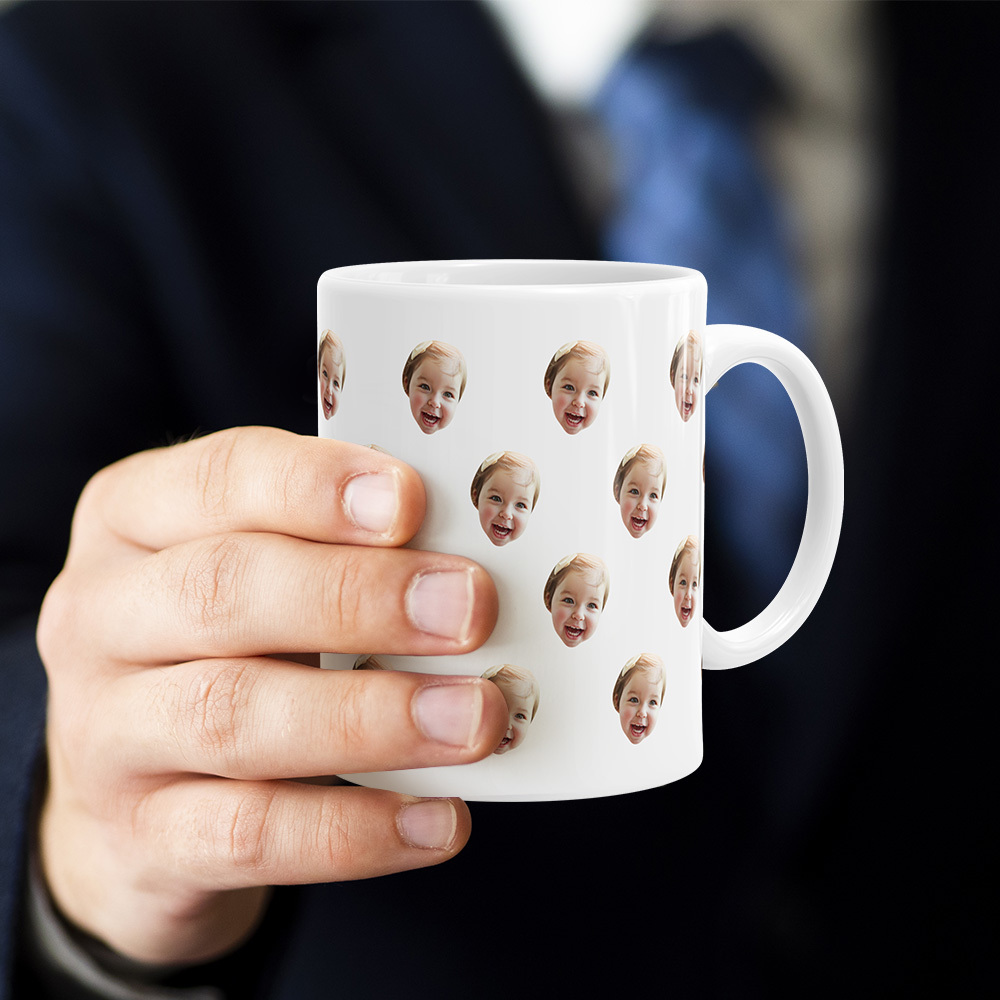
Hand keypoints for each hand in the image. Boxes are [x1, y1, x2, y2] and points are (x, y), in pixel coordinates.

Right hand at [36, 427, 505, 964]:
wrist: (132, 792)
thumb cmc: (225, 643)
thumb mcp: (257, 570)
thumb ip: (333, 551)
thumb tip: (461, 565)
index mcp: (132, 517)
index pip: (219, 479)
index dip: (316, 487)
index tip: (412, 501)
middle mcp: (101, 615)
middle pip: (223, 591)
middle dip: (359, 597)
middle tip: (469, 610)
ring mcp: (106, 732)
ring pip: (234, 715)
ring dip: (371, 716)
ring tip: (474, 718)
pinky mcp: (141, 836)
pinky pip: (248, 836)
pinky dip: (354, 829)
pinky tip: (438, 819)